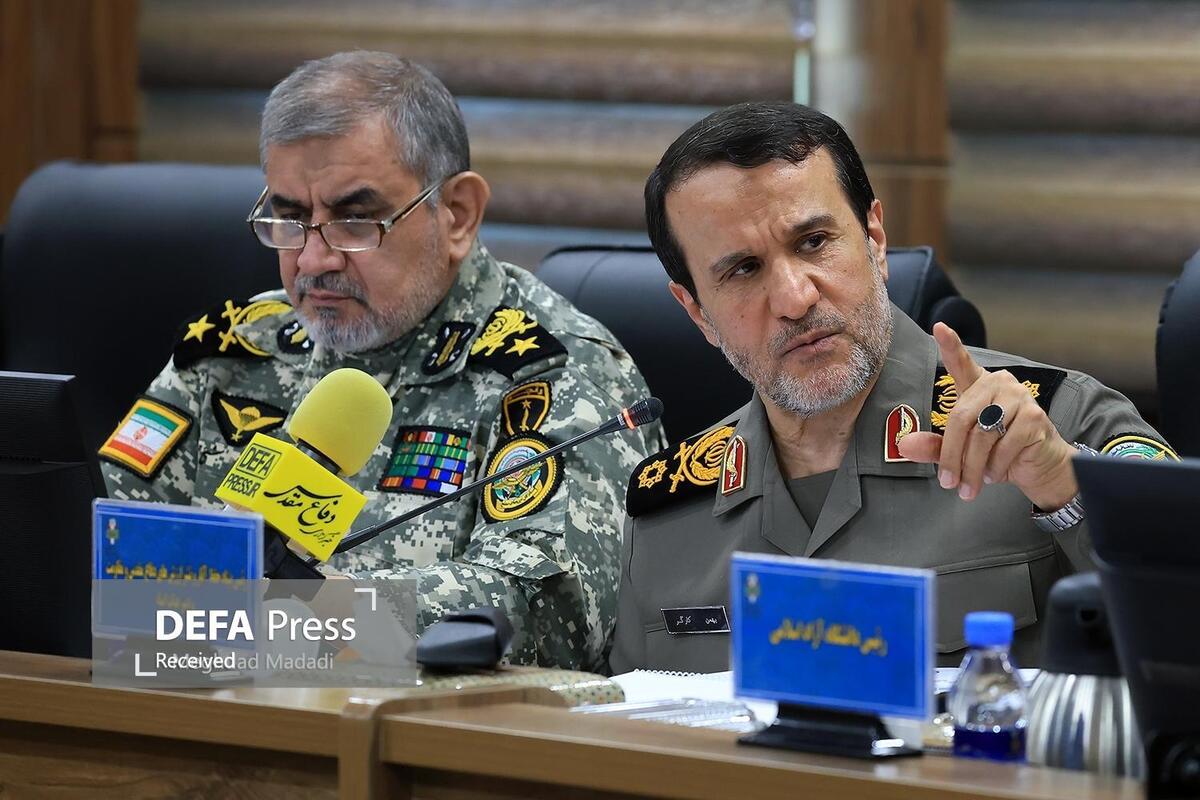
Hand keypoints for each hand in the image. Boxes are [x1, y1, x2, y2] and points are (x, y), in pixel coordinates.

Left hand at [897, 323, 1077, 510]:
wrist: (1039, 467)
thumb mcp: (962, 452)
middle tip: (948, 483)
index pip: (961, 363)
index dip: (950, 345)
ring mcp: (1018, 398)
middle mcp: (998, 384)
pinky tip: (996, 474)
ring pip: (981, 436)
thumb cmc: (998, 454)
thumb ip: (934, 447)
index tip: (939, 327)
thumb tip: (904, 443)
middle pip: (960, 418)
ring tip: (971, 485)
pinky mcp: (1034, 417)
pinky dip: (995, 467)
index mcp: (978, 387)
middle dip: (951, 456)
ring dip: (973, 468)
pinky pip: (1003, 446)